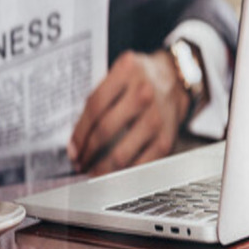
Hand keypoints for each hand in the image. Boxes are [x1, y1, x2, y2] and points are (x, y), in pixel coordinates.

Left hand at [67, 50, 189, 175]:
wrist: (176, 80)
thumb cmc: (140, 79)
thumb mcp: (120, 72)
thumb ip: (99, 96)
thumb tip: (77, 138)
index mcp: (127, 72)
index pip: (95, 106)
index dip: (79, 132)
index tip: (72, 148)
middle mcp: (144, 93)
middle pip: (105, 130)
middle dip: (87, 152)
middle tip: (79, 163)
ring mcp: (156, 117)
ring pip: (121, 154)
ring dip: (102, 170)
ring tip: (93, 173)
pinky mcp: (166, 138)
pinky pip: (140, 165)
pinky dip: (123, 176)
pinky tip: (114, 177)